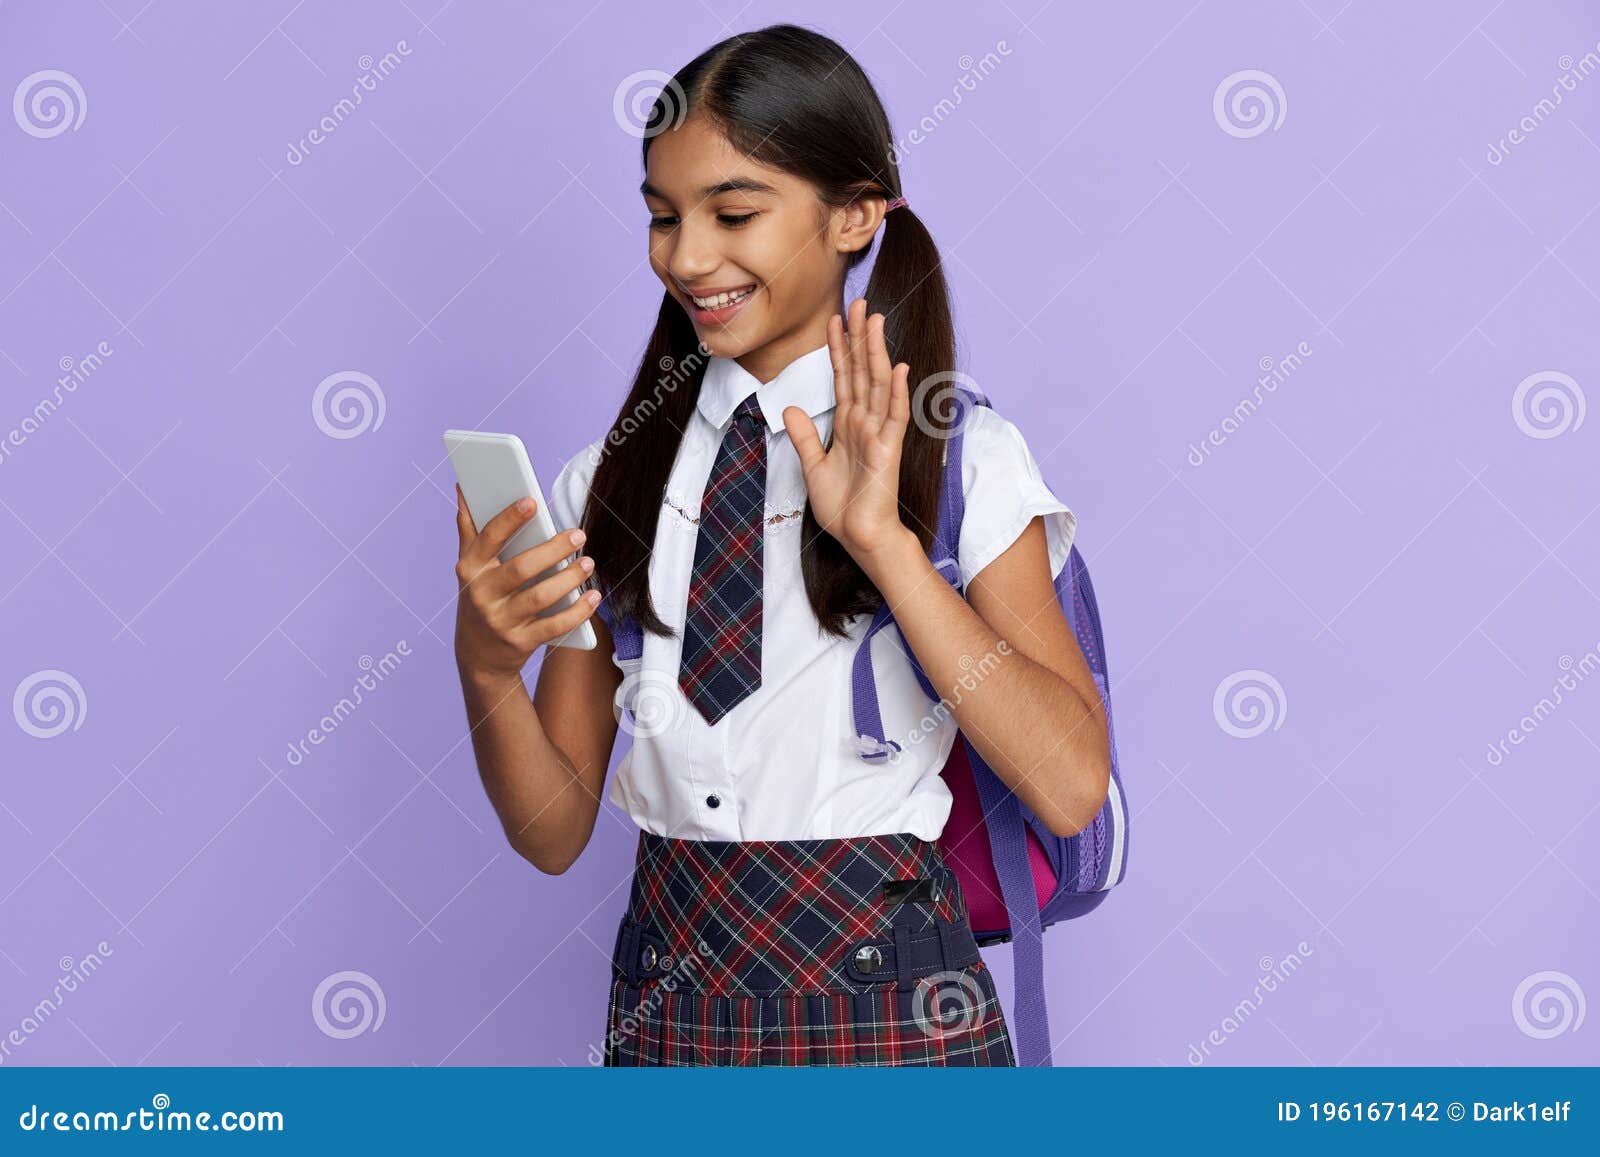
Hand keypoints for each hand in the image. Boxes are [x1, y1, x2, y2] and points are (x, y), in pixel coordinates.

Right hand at [453, 485, 600, 681]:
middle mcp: (482, 595)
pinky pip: (553, 626)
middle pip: (521, 568)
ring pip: (540, 597)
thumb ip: (469, 529)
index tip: (532, 501)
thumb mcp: (470, 568)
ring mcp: (501, 620)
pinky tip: (593, 597)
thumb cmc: (480, 598)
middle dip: (552, 550)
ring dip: (568, 579)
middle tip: (578, 534)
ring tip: (587, 563)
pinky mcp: (520, 642)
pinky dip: (577, 612)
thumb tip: (464, 488)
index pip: (489, 539)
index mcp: (470, 569)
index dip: (509, 519)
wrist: (478, 655)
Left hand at [782, 298, 912, 561]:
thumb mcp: (812, 466)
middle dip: (859, 337)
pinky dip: (896, 392)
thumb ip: (804, 436)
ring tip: (875, 321)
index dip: (838, 348)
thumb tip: (789, 408)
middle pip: (861, 371)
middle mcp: (865, 423)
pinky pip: (894, 416)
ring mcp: (879, 434)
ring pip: (878, 384)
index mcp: (848, 424)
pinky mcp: (888, 450)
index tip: (835, 319)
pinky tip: (898, 368)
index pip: (843, 377)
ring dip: (876, 352)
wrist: (859, 536)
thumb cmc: (842, 506)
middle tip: (859, 302)